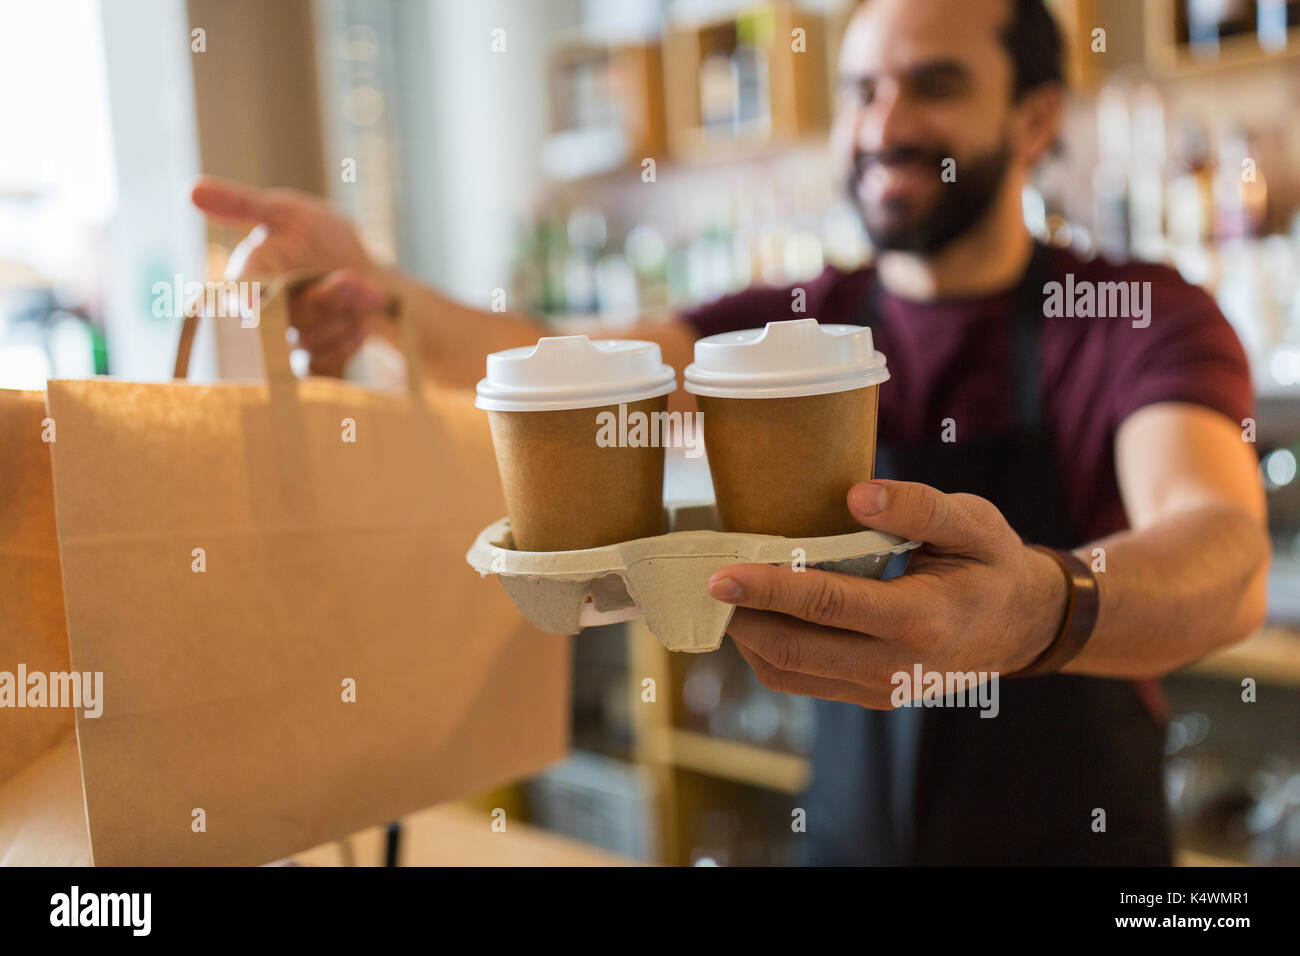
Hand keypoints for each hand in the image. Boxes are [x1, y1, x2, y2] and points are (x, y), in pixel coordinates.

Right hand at [191, 177, 396, 375]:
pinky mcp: (314, 362)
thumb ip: (242, 205)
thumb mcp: (284, 213)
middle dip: (324, 299)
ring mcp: (289, 342)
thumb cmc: (314, 237)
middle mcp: (263, 316)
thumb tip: (192, 190)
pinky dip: (350, 341)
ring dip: (344, 316)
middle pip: (286, 320)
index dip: (246, 302)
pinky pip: (327, 364)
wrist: (360, 270)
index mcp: (248, 278)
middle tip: (353, 280)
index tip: (254, 307)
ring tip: (367, 291)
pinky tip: (362, 323)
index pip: (240, 294)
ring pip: (310, 342)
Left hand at [707, 480, 1068, 707]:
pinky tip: (756, 615)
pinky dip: (768, 652)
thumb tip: (857, 495)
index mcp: (922, 620)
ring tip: (722, 596)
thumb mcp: (973, 522)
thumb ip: (918, 506)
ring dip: (746, 638)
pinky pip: (802, 681)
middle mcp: (895, 665)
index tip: (719, 575)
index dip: (767, 589)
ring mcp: (879, 688)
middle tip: (702, 580)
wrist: (1023, 625)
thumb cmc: (992, 563)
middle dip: (739, 618)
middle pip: (793, 650)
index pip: (826, 605)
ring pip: (788, 674)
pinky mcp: (868, 695)